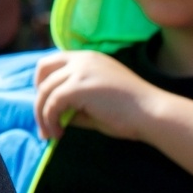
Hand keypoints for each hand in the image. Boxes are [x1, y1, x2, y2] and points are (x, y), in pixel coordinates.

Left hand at [34, 49, 164, 140]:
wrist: (153, 114)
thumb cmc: (132, 112)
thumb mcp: (97, 101)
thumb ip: (75, 102)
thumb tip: (54, 115)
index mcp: (89, 58)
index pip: (54, 61)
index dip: (44, 80)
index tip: (46, 102)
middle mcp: (82, 59)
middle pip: (43, 69)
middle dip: (38, 94)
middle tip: (43, 117)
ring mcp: (80, 71)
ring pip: (45, 90)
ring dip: (43, 114)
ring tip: (50, 133)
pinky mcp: (78, 87)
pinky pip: (52, 104)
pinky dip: (50, 120)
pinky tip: (58, 134)